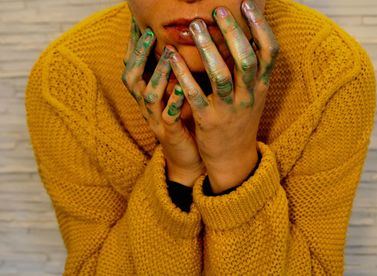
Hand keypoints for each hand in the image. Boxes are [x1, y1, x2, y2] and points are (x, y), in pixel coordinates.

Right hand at [122, 17, 204, 186]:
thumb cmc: (184, 121)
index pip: (133, 66)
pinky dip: (174, 101)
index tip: (138, 23)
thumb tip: (180, 43)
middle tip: (148, 33)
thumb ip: (174, 73)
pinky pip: (168, 117)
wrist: (188, 159)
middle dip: (139, 55)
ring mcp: (156, 121)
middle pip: (132, 78)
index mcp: (146, 95)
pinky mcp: (169, 134)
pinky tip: (183, 87)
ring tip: (169, 54)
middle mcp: (146, 107)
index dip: (132, 45)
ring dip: (158, 73)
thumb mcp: (176, 94)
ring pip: (149, 96)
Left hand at [167, 0, 278, 192]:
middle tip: (217, 11)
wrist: (234, 158)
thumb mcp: (253, 96)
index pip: (269, 53)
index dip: (261, 28)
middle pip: (246, 60)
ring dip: (208, 49)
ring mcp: (229, 109)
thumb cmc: (241, 121)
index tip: (247, 6)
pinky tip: (173, 58)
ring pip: (221, 76)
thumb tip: (245, 36)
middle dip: (233, 33)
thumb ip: (251, 70)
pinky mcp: (208, 121)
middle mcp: (248, 96)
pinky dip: (184, 76)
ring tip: (194, 27)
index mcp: (261, 87)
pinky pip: (196, 95)